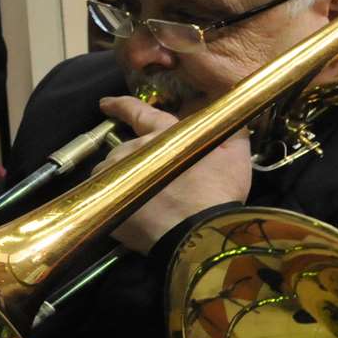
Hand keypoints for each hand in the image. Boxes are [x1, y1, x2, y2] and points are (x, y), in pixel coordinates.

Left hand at [95, 96, 250, 252]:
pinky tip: (128, 214)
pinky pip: (102, 196)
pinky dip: (111, 201)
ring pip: (110, 172)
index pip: (138, 112)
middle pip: (125, 149)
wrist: (199, 233)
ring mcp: (117, 174)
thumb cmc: (218, 192)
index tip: (105, 103)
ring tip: (137, 200)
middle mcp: (135, 148)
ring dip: (120, 180)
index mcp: (163, 134)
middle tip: (151, 183)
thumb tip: (227, 113)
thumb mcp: (235, 154)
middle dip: (134, 161)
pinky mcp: (107, 200)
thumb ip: (228, 127)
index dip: (121, 106)